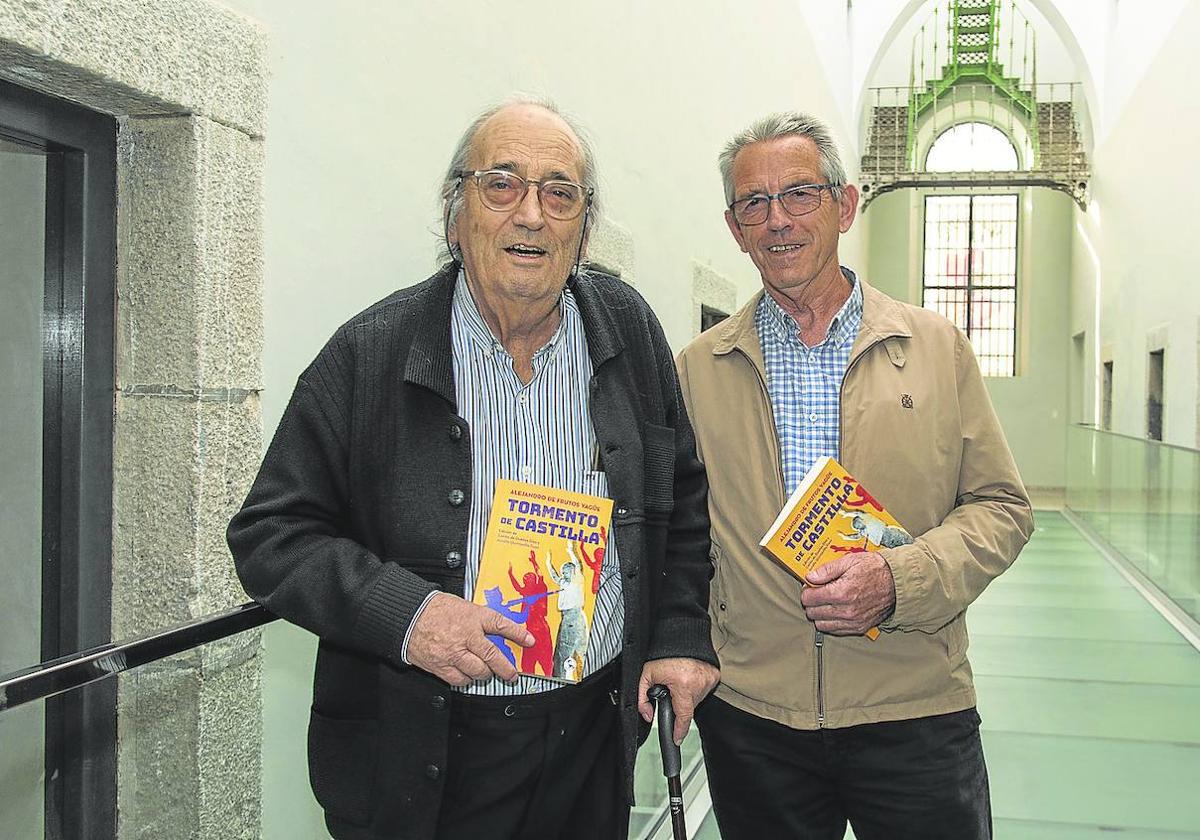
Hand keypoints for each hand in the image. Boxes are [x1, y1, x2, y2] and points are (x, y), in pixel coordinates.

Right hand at [406, 592, 533, 685]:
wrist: (408, 617)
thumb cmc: (433, 609)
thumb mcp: (462, 606)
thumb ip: (479, 619)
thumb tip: (496, 631)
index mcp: (472, 617)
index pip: (501, 625)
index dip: (518, 634)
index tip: (529, 641)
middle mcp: (466, 636)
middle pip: (493, 656)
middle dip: (506, 668)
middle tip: (511, 674)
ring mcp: (453, 653)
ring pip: (478, 671)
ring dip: (485, 674)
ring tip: (486, 672)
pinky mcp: (441, 666)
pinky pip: (460, 680)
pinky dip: (466, 679)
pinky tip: (467, 674)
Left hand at [638, 657, 719, 744]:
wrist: (679, 638)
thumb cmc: (663, 655)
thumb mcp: (646, 676)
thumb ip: (642, 699)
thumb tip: (648, 716)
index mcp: (683, 685)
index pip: (683, 716)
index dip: (679, 730)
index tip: (677, 739)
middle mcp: (699, 683)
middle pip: (688, 707)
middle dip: (678, 703)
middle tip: (671, 691)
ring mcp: (708, 679)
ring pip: (696, 699)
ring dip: (687, 695)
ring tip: (679, 682)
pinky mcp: (714, 675)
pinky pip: (704, 688)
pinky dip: (696, 687)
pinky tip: (688, 678)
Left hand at [800, 551, 895, 634]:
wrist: (898, 582)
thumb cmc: (875, 569)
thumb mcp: (849, 561)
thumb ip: (827, 570)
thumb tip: (810, 577)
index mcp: (841, 592)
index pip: (809, 599)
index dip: (807, 591)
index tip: (810, 586)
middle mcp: (846, 610)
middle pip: (813, 613)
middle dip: (811, 602)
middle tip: (817, 593)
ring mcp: (853, 621)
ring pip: (822, 624)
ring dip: (820, 614)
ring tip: (826, 602)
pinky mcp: (860, 628)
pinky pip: (835, 631)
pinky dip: (831, 622)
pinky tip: (835, 611)